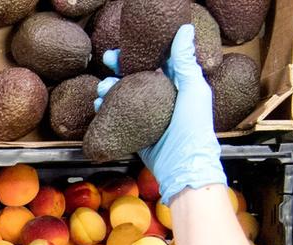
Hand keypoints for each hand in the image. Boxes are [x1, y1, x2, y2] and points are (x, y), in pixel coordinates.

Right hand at [96, 25, 225, 204]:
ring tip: (101, 90)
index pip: (155, 62)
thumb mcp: (193, 90)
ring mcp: (147, 116)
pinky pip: (117, 117)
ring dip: (109, 89)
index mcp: (177, 86)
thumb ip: (185, 61)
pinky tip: (98, 106)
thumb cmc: (194, 128)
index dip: (138, 54)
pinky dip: (106, 110)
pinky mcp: (136, 132)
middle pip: (135, 77)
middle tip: (106, 62)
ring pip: (123, 96)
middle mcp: (161, 99)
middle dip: (118, 69)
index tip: (121, 50)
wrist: (183, 167)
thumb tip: (184, 30)